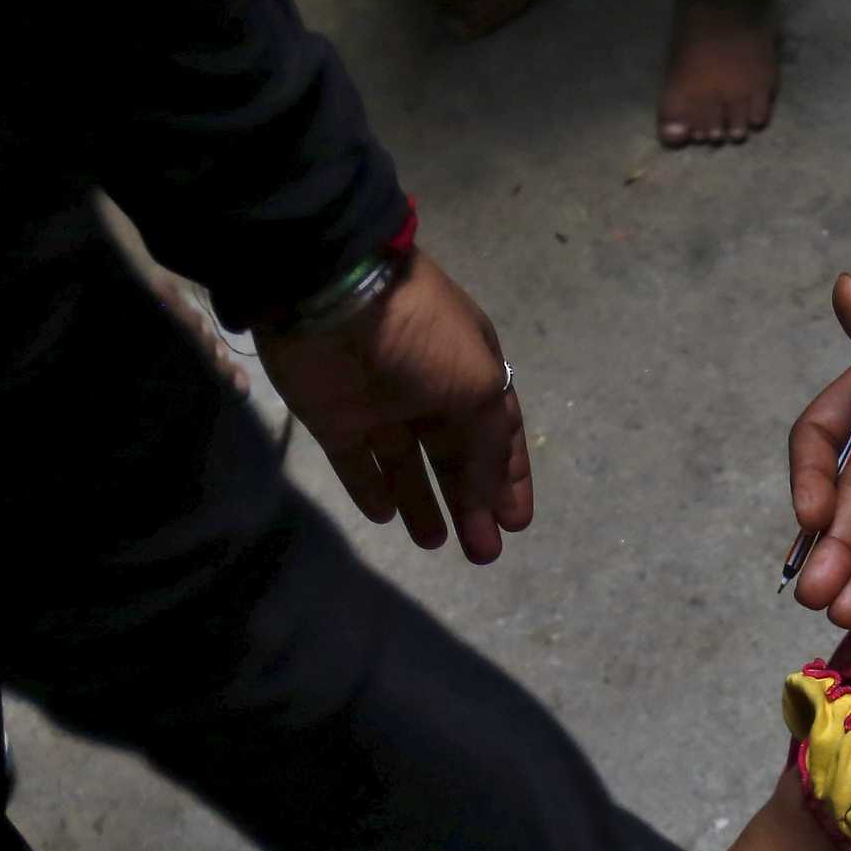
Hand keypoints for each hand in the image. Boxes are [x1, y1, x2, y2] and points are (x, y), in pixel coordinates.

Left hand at [257, 251, 534, 563]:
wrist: (334, 297)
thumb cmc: (421, 338)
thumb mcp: (478, 388)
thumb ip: (488, 449)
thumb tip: (490, 498)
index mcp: (471, 370)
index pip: (498, 431)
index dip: (509, 477)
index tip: (516, 524)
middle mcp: (429, 389)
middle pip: (455, 455)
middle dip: (471, 503)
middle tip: (483, 553)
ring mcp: (379, 403)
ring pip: (406, 463)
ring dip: (422, 502)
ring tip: (433, 543)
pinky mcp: (334, 417)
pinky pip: (356, 460)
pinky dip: (371, 487)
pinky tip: (385, 517)